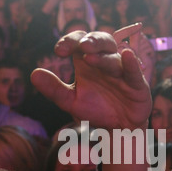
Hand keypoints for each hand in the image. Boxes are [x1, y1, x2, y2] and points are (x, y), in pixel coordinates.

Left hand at [31, 29, 151, 129]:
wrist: (117, 129)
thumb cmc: (95, 110)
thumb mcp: (71, 101)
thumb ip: (54, 89)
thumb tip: (33, 74)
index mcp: (88, 61)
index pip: (79, 42)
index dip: (70, 41)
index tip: (59, 51)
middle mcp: (105, 61)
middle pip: (100, 41)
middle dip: (90, 41)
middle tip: (80, 46)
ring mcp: (122, 71)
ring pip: (114, 57)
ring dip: (103, 56)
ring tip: (89, 57)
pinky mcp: (137, 84)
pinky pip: (134, 71)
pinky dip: (131, 63)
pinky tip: (127, 55)